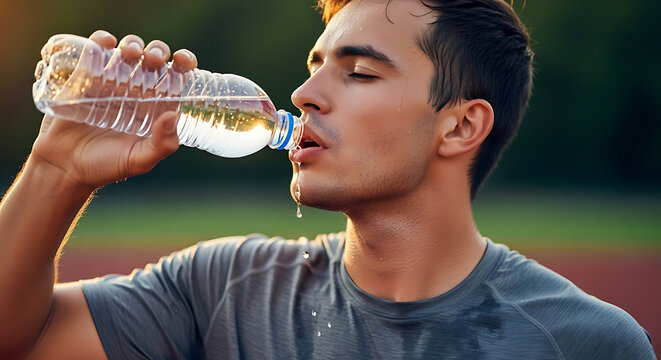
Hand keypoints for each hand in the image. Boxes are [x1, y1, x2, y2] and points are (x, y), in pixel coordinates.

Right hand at [30, 30, 198, 190]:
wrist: (64, 167)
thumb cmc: (106, 167)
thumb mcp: (139, 160)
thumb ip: (161, 145)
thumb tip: (173, 115)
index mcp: (156, 107)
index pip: (177, 78)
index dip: (185, 62)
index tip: (183, 60)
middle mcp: (137, 91)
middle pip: (153, 59)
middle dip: (158, 51)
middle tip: (153, 59)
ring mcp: (111, 82)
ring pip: (127, 51)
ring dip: (133, 44)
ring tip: (130, 53)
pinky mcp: (84, 78)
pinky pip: (94, 51)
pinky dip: (101, 40)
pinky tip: (105, 42)